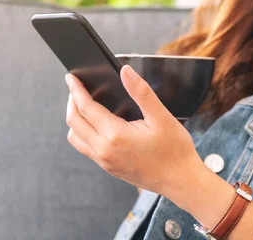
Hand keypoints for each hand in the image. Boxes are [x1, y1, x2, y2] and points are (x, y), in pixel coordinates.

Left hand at [65, 65, 202, 195]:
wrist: (181, 181)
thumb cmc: (175, 150)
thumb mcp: (161, 116)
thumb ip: (141, 92)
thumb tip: (125, 71)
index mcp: (115, 135)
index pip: (86, 108)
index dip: (76, 90)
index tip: (71, 77)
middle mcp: (104, 150)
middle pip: (74, 122)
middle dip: (72, 102)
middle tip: (76, 87)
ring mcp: (105, 162)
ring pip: (76, 138)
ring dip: (75, 120)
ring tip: (84, 105)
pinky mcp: (109, 168)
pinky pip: (86, 149)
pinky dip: (83, 133)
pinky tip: (96, 125)